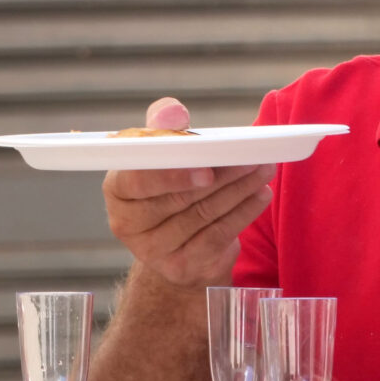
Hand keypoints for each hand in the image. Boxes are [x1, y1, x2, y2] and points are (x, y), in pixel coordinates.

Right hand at [102, 99, 273, 288]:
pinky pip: (217, 236)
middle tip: (251, 159)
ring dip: (238, 191)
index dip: (172, 176)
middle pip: (177, 200)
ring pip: (202, 216)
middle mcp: (128, 225)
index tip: (207, 168)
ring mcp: (154, 252)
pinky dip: (243, 213)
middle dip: (220, 176)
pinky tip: (260, 195)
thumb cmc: (168, 185)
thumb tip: (173, 112)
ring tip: (263, 170)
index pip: (137, 181)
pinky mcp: (182, 268)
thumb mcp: (161, 154)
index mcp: (117, 190)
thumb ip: (164, 128)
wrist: (175, 242)